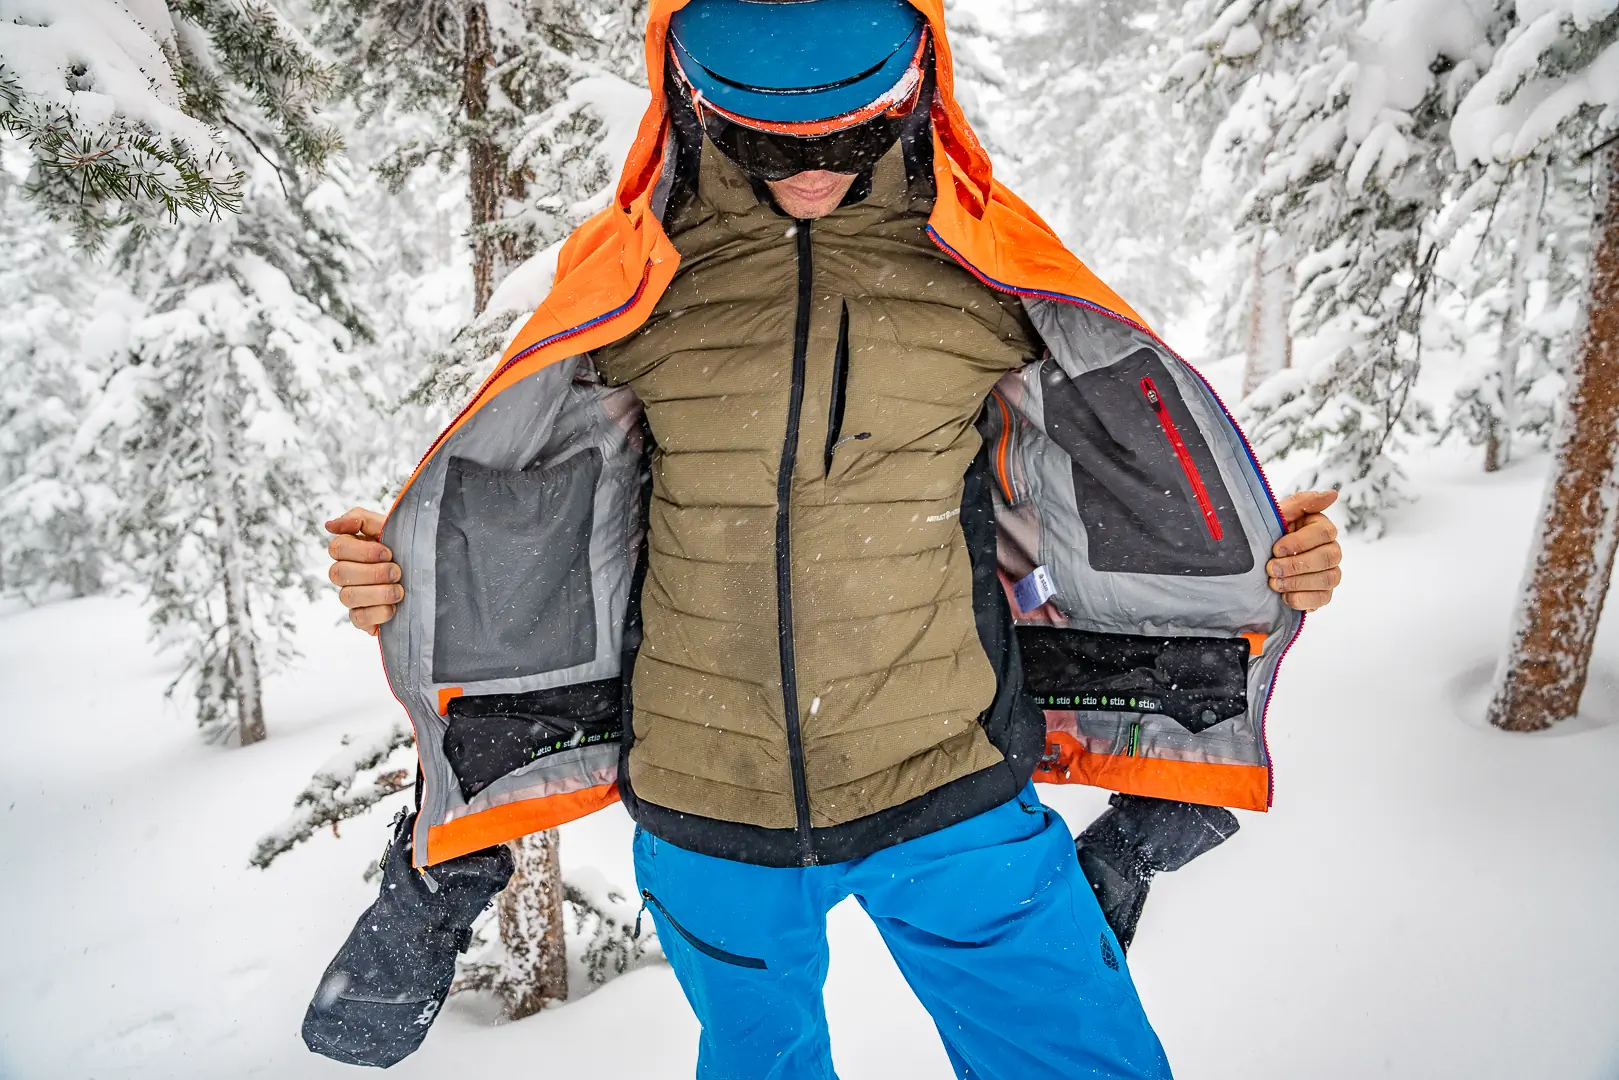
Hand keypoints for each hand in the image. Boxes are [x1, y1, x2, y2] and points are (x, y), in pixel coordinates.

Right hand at [325, 507, 401, 633]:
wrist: (430, 578)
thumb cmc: (408, 550)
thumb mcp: (390, 528)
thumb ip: (362, 520)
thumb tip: (330, 525)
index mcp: (350, 549)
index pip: (337, 548)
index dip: (362, 552)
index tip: (389, 553)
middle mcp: (346, 573)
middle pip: (338, 573)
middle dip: (372, 573)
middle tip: (397, 572)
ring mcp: (352, 596)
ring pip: (347, 596)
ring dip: (378, 593)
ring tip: (400, 591)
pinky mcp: (361, 618)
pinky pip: (357, 618)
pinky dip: (378, 613)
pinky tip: (394, 608)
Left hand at [1268, 490, 1341, 611]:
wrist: (1256, 563)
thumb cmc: (1268, 534)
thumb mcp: (1278, 515)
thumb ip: (1301, 503)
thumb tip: (1332, 494)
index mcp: (1321, 527)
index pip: (1324, 533)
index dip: (1299, 542)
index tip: (1276, 549)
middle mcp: (1331, 549)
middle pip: (1328, 557)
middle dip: (1296, 565)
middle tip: (1271, 569)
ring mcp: (1330, 572)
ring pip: (1328, 579)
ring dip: (1297, 582)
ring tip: (1274, 583)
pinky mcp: (1323, 593)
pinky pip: (1323, 599)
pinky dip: (1302, 599)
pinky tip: (1284, 596)